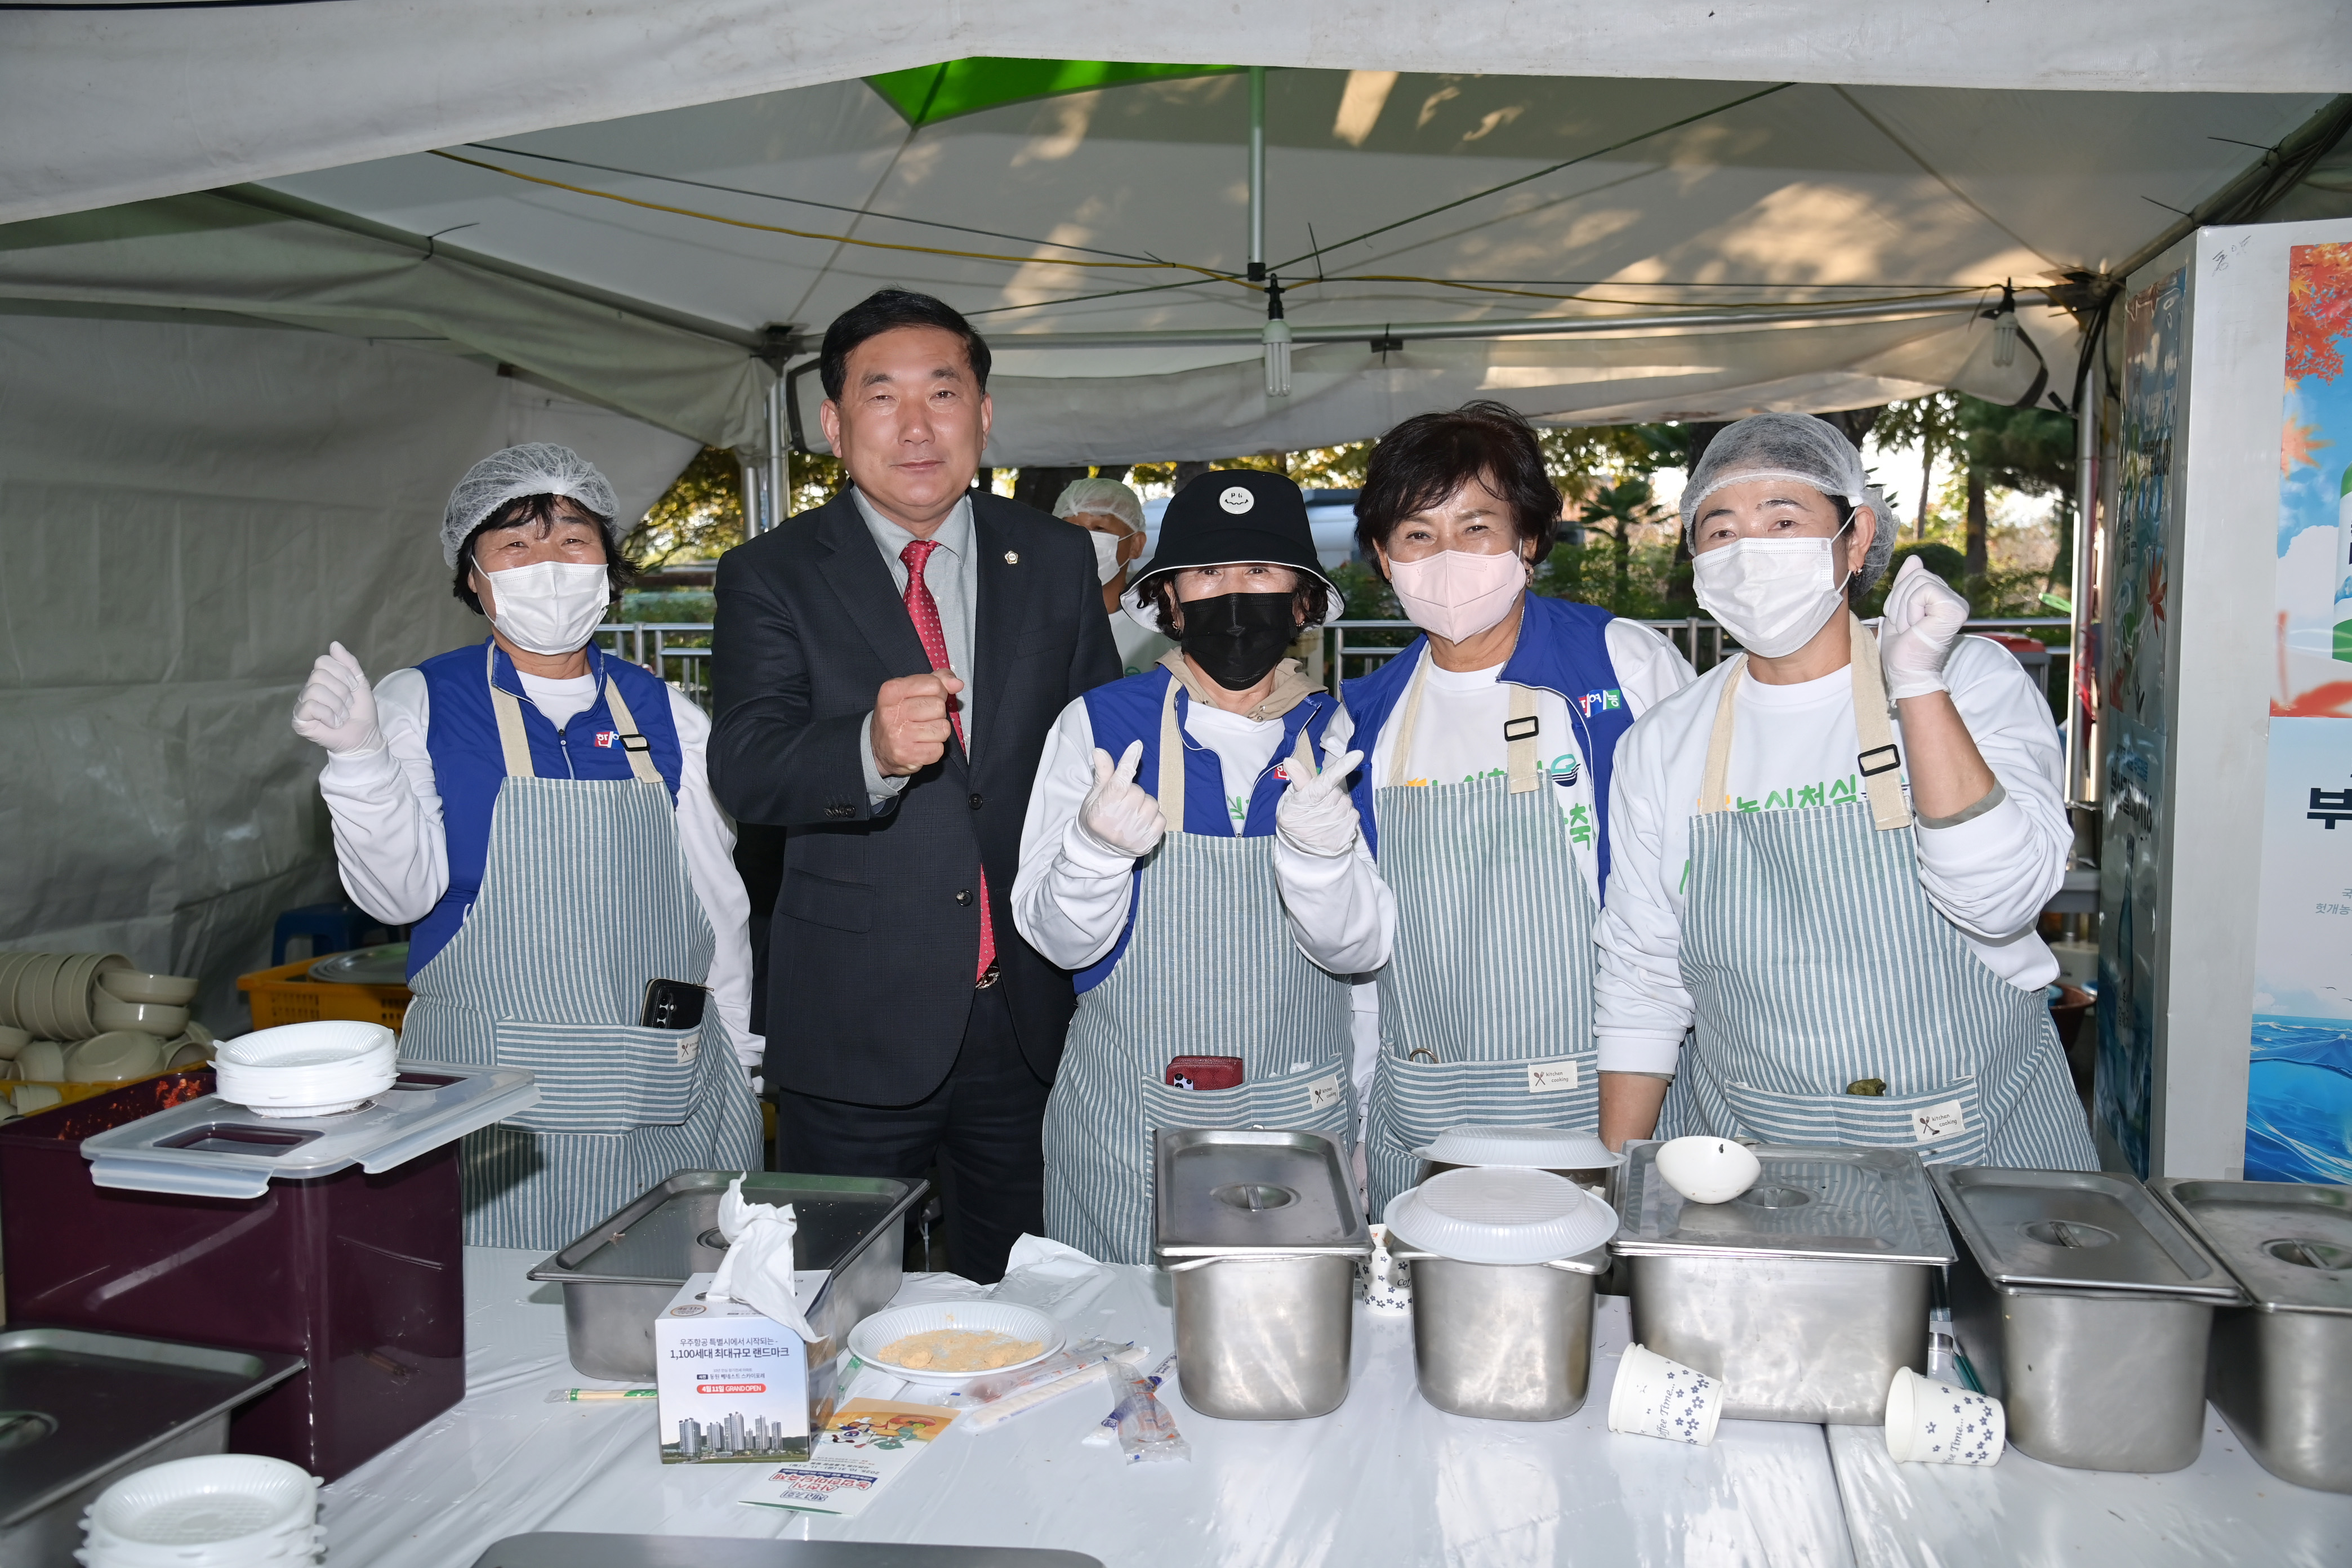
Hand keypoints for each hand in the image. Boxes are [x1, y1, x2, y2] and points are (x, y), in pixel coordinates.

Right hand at [290, 642, 384, 756]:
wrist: (364, 736)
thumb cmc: (360, 712)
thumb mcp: (360, 683)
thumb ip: (348, 663)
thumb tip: (334, 644)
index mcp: (322, 679)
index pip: (323, 661)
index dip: (342, 674)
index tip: (354, 688)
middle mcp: (309, 689)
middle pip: (319, 675)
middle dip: (342, 691)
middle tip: (348, 704)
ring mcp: (302, 704)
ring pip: (315, 690)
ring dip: (337, 705)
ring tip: (342, 716)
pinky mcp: (299, 719)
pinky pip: (310, 706)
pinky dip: (328, 715)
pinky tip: (334, 723)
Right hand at [871, 671, 964, 775]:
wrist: (878, 749)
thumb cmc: (899, 716)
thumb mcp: (911, 691)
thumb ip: (937, 681)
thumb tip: (957, 684)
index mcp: (891, 691)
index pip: (933, 684)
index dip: (938, 692)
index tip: (927, 699)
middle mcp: (892, 712)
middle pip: (939, 706)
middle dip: (937, 713)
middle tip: (922, 719)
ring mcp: (898, 736)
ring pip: (943, 728)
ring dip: (938, 732)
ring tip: (922, 733)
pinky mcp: (907, 755)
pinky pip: (939, 748)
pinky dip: (934, 748)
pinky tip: (921, 745)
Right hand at [1076, 741, 1165, 858]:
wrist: (1100, 850)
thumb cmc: (1097, 817)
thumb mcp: (1094, 796)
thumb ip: (1102, 774)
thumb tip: (1100, 751)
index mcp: (1102, 808)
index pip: (1119, 780)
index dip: (1129, 760)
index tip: (1137, 745)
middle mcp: (1118, 821)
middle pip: (1138, 791)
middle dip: (1132, 792)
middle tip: (1121, 802)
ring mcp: (1135, 833)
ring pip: (1152, 803)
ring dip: (1144, 805)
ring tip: (1131, 814)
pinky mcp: (1149, 841)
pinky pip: (1161, 818)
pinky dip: (1153, 818)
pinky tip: (1140, 823)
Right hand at [1275, 735, 1365, 857]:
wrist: (1303, 851)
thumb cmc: (1296, 819)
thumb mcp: (1290, 800)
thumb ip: (1298, 780)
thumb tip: (1290, 760)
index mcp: (1302, 803)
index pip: (1324, 782)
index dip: (1341, 768)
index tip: (1357, 755)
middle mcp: (1320, 815)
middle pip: (1336, 791)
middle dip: (1330, 794)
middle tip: (1317, 806)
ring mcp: (1335, 827)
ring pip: (1346, 802)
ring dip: (1338, 805)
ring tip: (1324, 816)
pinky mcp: (1347, 835)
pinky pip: (1353, 815)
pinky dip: (1345, 816)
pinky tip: (1333, 824)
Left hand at [1879, 555, 1970, 699]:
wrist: (1906, 673)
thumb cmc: (1902, 648)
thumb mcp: (1899, 609)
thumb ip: (1907, 584)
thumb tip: (1915, 558)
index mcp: (1943, 599)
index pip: (1915, 574)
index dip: (1899, 596)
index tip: (1904, 622)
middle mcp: (1954, 599)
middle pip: (1916, 574)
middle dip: (1900, 601)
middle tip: (1906, 627)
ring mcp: (1957, 604)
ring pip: (1918, 580)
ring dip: (1904, 608)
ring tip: (1911, 628)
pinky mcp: (1955, 609)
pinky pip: (1923, 591)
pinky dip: (1911, 610)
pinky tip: (1917, 627)